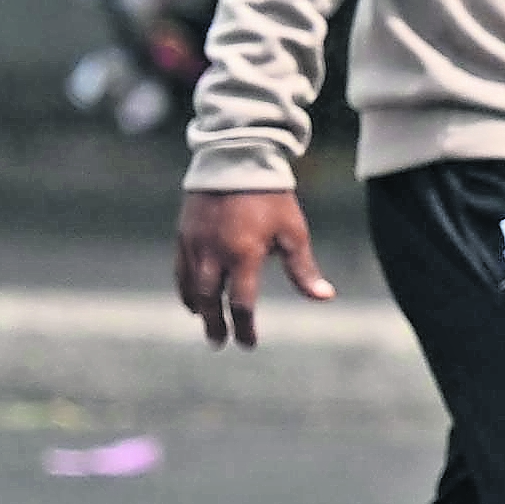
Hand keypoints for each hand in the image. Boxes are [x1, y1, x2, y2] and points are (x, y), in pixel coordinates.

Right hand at [176, 189, 333, 347]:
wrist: (237, 159)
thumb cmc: (271, 197)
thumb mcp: (293, 232)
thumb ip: (303, 269)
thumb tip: (324, 297)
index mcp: (243, 256)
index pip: (242, 303)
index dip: (245, 328)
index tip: (248, 344)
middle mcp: (214, 254)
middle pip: (210, 300)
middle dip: (215, 323)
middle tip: (219, 342)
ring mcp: (195, 245)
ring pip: (191, 287)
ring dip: (199, 308)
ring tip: (206, 322)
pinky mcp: (183, 235)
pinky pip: (180, 270)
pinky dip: (185, 288)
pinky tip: (192, 297)